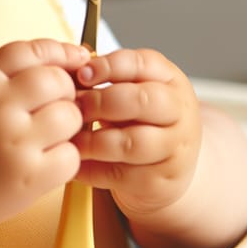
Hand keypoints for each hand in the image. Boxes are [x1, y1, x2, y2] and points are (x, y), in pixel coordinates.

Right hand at [0, 39, 89, 227]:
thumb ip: (7, 73)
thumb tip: (68, 57)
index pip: (30, 51)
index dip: (60, 51)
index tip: (77, 58)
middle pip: (56, 80)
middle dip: (66, 90)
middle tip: (57, 104)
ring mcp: (14, 142)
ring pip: (70, 116)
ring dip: (69, 124)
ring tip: (51, 134)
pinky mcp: (30, 177)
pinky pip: (71, 155)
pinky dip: (65, 157)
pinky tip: (46, 160)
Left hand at [73, 48, 201, 218]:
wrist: (167, 168)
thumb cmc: (139, 119)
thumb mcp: (131, 89)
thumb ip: (106, 77)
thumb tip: (67, 70)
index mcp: (169, 80)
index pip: (142, 64)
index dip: (108, 66)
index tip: (81, 74)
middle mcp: (179, 113)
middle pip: (141, 101)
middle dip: (99, 102)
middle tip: (74, 107)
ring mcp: (174, 150)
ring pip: (131, 143)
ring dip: (92, 140)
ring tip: (70, 136)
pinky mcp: (159, 183)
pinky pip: (119, 174)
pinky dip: (89, 168)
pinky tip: (73, 159)